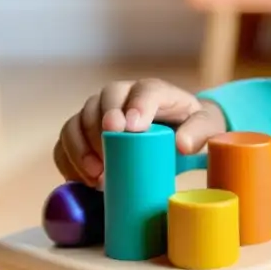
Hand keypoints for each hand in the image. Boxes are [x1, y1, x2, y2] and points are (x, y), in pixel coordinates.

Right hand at [53, 78, 225, 187]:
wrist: (178, 133)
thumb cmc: (191, 128)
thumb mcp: (206, 128)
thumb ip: (200, 133)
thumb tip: (181, 145)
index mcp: (153, 91)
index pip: (143, 90)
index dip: (135, 106)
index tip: (131, 128)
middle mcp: (121, 96)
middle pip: (101, 101)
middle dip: (100, 128)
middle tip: (107, 157)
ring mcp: (98, 113)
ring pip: (77, 121)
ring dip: (80, 148)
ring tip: (96, 175)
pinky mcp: (84, 134)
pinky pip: (65, 142)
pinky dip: (68, 160)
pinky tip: (82, 179)